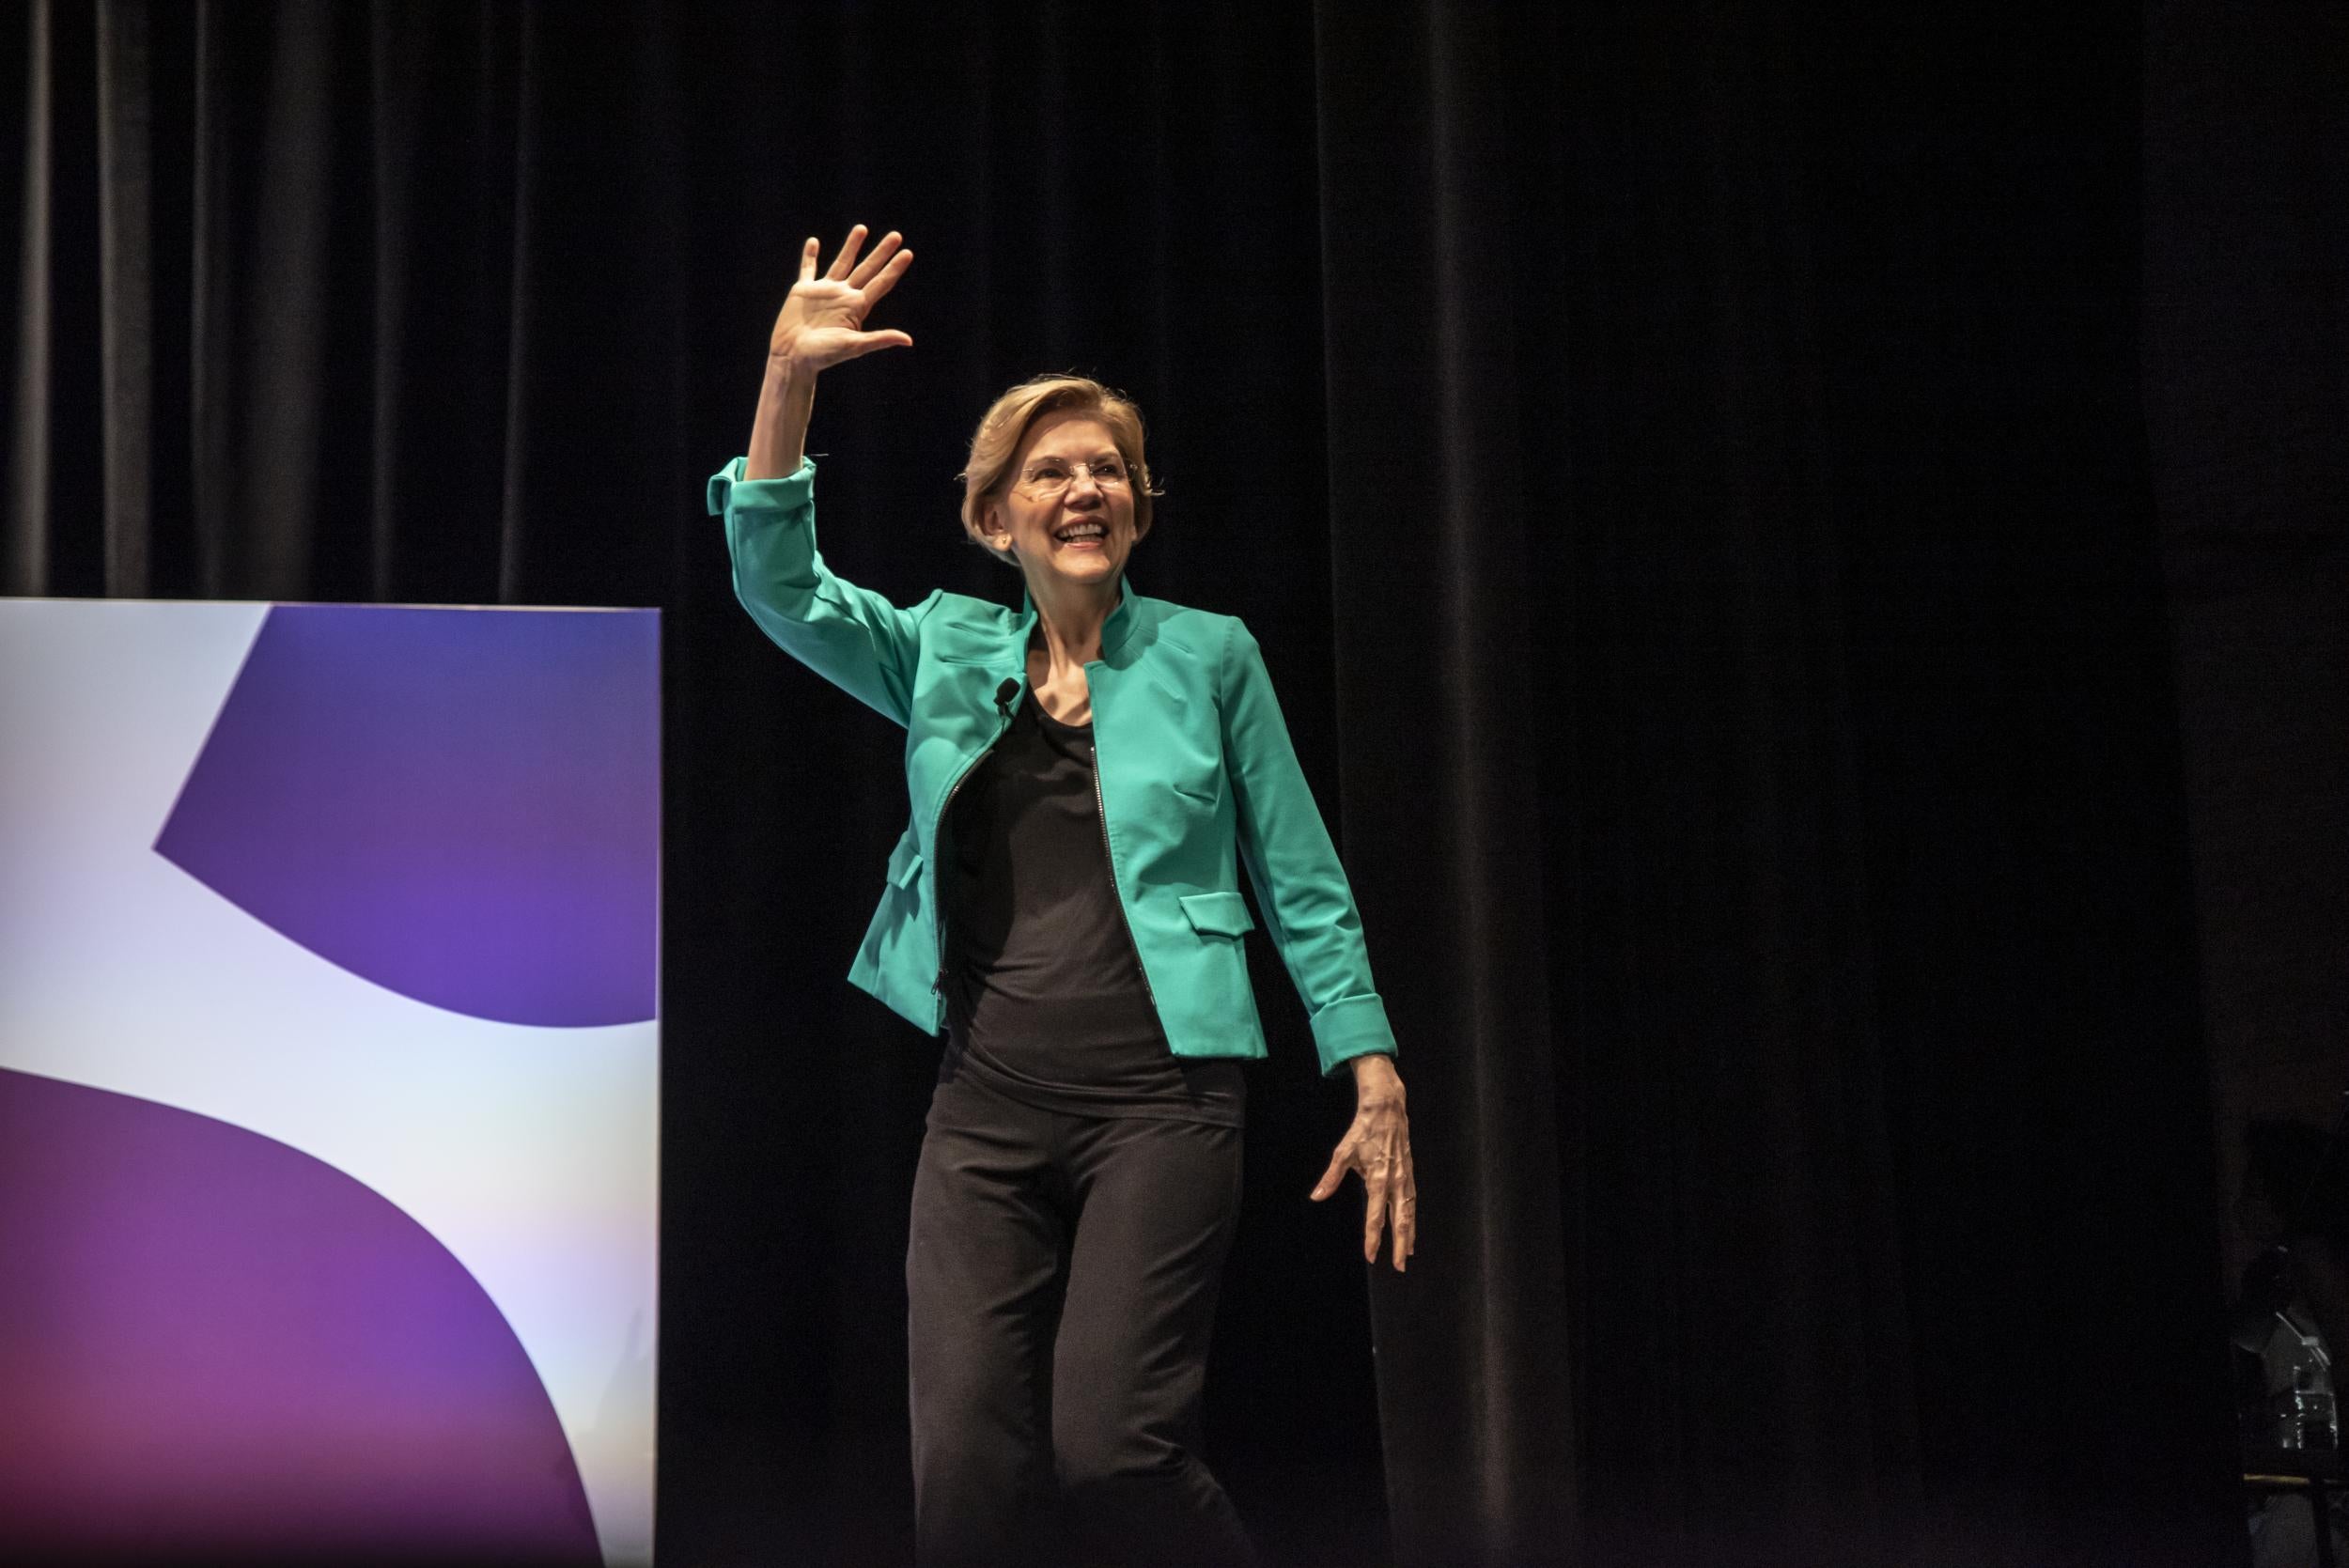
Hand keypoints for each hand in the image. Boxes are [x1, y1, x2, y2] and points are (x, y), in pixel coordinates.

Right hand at [767, 224, 914, 375]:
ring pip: (842, 263)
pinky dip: (810, 256)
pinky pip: (808, 269)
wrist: (794, 357)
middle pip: (867, 269)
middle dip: (881, 253)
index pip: (881, 283)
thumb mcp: (854, 346)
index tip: (908, 253)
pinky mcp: (803, 291)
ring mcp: (824, 292)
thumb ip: (879, 339)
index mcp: (857, 307)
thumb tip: (908, 340)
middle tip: (896, 236)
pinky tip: (814, 242)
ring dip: (852, 246)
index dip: (894, 268)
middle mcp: (844, 296)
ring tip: (862, 228)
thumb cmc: (824, 356)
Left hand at [1311, 1054, 1415, 1270]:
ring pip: (1409, 1212)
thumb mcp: (1343, 1152)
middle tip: (1399, 1266)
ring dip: (1409, 1234)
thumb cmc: (1363, 1131)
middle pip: (1400, 1220)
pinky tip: (1411, 1229)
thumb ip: (1331, 1177)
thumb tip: (1316, 1196)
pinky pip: (1413, 1201)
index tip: (1371, 1255)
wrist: (1386, 1109)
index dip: (1373, 1238)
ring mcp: (1406, 1178)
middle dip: (1399, 1245)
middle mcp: (1395, 1181)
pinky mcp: (1410, 1173)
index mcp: (1377, 1178)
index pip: (1376, 1216)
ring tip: (1408, 1254)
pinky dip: (1413, 1218)